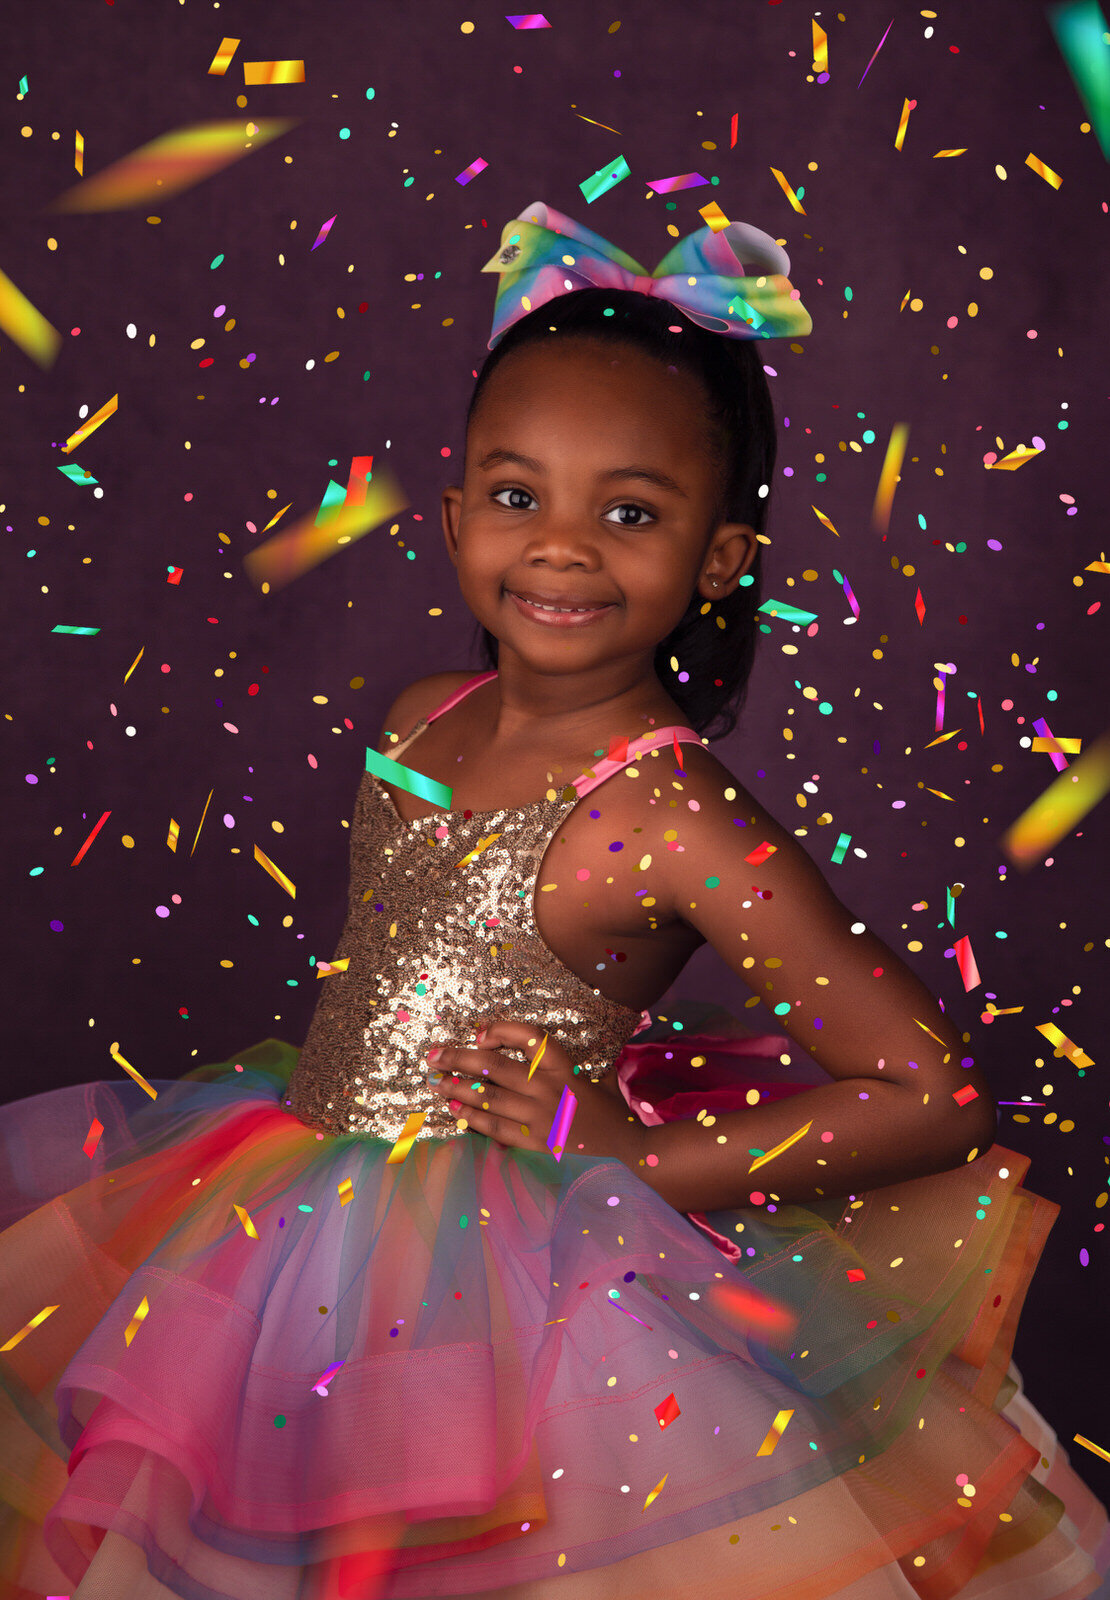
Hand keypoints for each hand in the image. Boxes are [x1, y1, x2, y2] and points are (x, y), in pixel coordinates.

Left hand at [426, 1017, 645, 1167]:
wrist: (632, 1159)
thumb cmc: (615, 1120)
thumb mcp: (599, 1082)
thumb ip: (575, 1068)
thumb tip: (548, 1055)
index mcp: (566, 1068)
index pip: (529, 1037)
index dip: (500, 1029)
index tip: (480, 1032)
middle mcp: (549, 1089)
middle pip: (495, 1067)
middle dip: (459, 1058)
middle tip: (434, 1054)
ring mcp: (540, 1118)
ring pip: (489, 1098)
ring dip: (457, 1089)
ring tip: (436, 1081)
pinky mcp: (535, 1145)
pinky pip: (496, 1129)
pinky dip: (473, 1118)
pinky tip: (455, 1110)